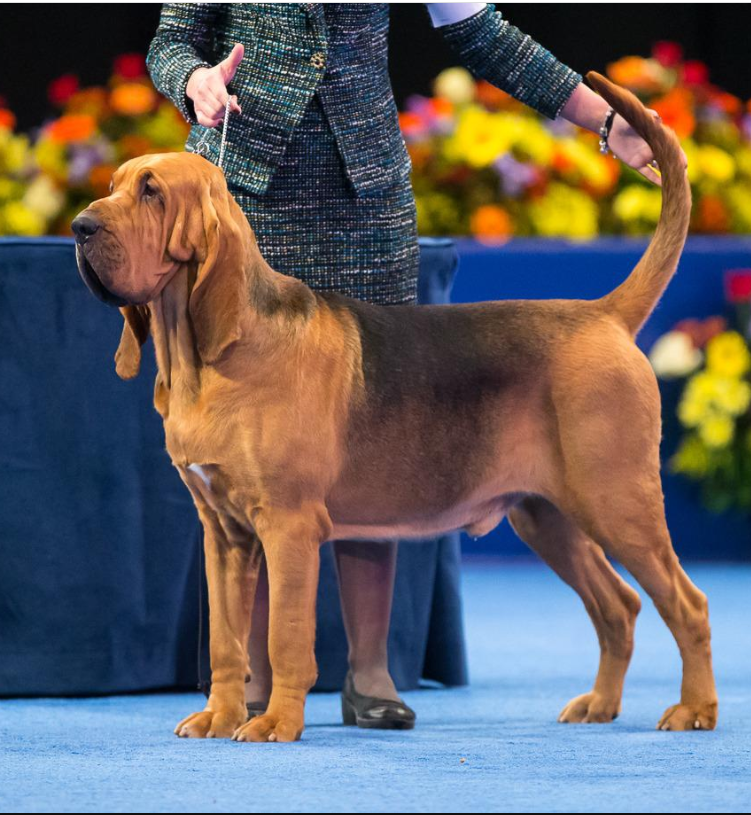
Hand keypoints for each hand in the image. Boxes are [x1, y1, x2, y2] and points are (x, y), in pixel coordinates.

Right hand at [186, 43, 243, 126]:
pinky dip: (212, 123)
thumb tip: (241, 46)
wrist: (197, 82)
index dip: (230, 104)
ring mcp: (199, 102)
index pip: (221, 96)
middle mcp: (203, 92)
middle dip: (228, 108)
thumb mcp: (226, 67)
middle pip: (219, 108)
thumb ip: (234, 59)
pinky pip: (204, 122)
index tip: (238, 110)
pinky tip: (219, 120)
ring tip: (224, 106)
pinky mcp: (197, 111)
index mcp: (211, 82)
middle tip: (231, 101)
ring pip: (214, 115)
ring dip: (223, 114)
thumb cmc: (217, 76)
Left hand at [559, 84, 687, 186]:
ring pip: (660, 168)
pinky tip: (662, 184)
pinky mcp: (636, 164)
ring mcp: (646, 157)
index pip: (673, 148)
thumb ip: (650, 117)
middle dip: (677, 167)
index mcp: (659, 138)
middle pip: (669, 160)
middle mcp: (654, 149)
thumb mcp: (641, 117)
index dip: (680, 156)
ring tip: (675, 181)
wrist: (613, 127)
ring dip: (668, 174)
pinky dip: (654, 179)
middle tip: (684, 176)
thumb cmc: (629, 119)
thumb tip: (657, 118)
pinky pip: (647, 173)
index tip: (685, 163)